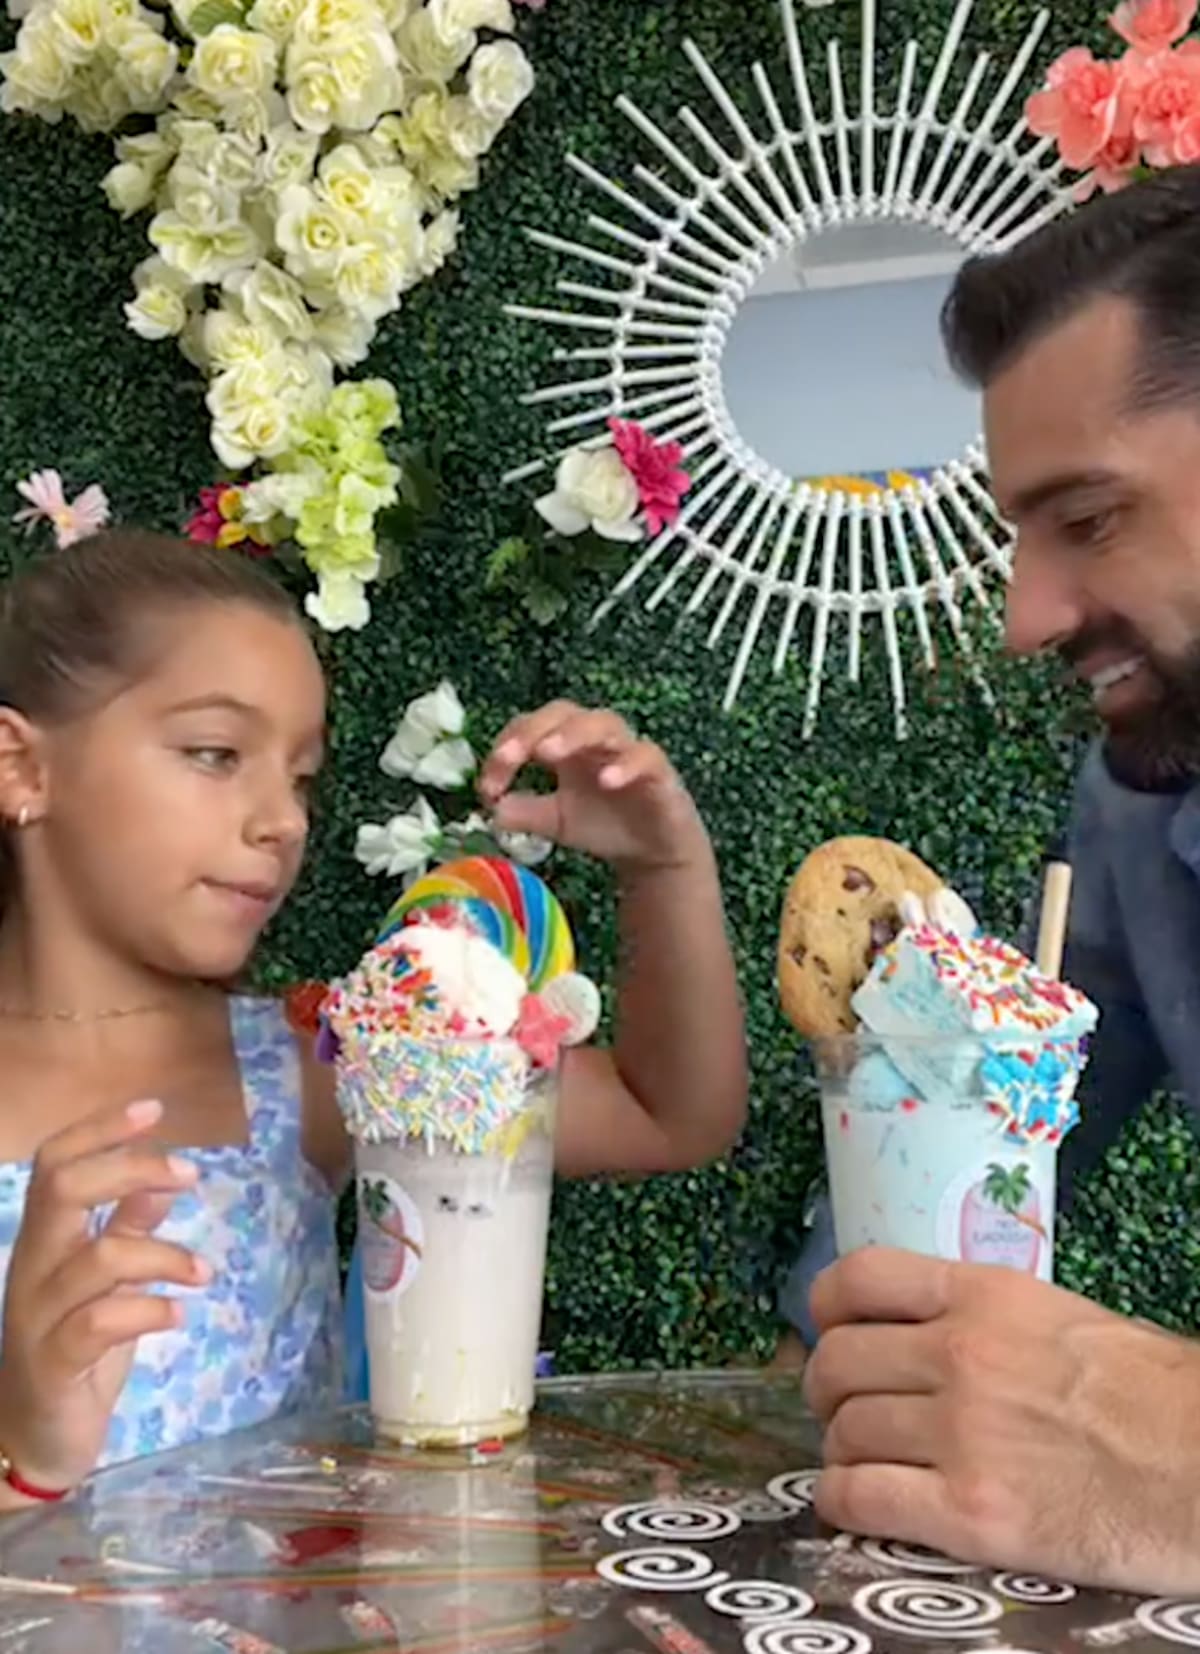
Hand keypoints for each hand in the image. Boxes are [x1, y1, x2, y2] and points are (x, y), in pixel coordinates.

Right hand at [0, 1099, 208, 1492]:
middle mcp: (33, 1268)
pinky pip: (100, 1323)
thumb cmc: (73, 1350)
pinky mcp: (54, 1364)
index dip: (100, 1131)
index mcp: (44, 1240)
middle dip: (131, 1168)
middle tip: (190, 1175)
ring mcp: (37, 1317)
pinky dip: (148, 1310)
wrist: (30, 1439)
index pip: (53, 1163)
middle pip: (62, 1190)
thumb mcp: (105, 1282)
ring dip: (164, 1255)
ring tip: (204, 1273)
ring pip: (96, 1257)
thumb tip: (165, 1177)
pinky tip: (178, 1315)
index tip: (154, 1110)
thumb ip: (128, 1226)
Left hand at [479, 701, 705, 872]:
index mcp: (564, 744)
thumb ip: (524, 812)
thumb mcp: (555, 821)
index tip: (488, 787)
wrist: (652, 851)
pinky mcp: (658, 770)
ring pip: (602, 723)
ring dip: (573, 734)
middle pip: (563, 712)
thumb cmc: (603, 824)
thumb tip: (491, 809)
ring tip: (548, 753)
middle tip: (510, 756)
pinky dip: (625, 764)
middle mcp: (593, 739)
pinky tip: (606, 781)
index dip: (506, 748)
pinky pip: (644, 756)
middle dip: (533, 730)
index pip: (530, 728)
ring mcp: (626, 750)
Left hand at [804, 1248, 1199, 1592]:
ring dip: (841, 1449)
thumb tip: (916, 1331)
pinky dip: (842, 1502)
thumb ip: (981, 1317)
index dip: (827, 1309)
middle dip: (827, 1389)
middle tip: (841, 1408)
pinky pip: (861, 1498)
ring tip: (862, 1460)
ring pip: (844, 1432)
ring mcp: (961, 1433)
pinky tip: (852, 1504)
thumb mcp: (1057, 1317)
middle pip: (838, 1361)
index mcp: (983, 1296)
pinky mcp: (970, 1511)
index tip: (829, 1331)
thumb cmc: (1146, 1393)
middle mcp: (960, 1354)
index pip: (860, 1279)